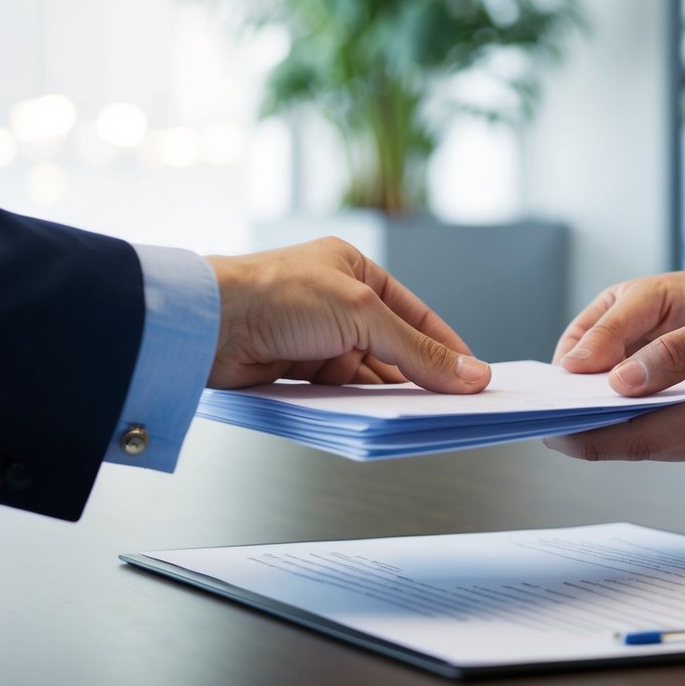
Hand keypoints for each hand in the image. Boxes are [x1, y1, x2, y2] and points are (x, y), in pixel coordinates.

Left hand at [205, 237, 490, 392]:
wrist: (210, 326)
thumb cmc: (275, 294)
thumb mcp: (363, 314)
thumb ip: (418, 350)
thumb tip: (468, 372)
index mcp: (354, 270)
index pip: (415, 315)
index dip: (446, 347)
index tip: (474, 376)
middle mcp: (336, 302)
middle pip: (394, 347)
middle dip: (420, 375)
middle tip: (452, 404)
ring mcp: (316, 337)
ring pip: (369, 373)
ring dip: (389, 393)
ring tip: (419, 414)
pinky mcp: (297, 369)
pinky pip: (341, 391)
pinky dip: (360, 404)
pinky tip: (377, 415)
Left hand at [545, 285, 684, 476]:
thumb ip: (677, 350)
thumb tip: (619, 382)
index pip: (633, 440)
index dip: (582, 434)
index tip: (543, 425)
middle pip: (638, 447)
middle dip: (592, 428)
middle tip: (551, 405)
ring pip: (658, 445)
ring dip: (623, 423)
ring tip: (584, 394)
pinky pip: (681, 440)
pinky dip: (654, 421)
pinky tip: (635, 397)